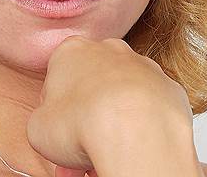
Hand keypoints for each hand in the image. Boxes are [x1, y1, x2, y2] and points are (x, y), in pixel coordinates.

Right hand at [26, 35, 194, 176]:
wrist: (134, 131)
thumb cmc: (83, 124)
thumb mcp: (37, 128)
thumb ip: (43, 119)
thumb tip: (52, 127)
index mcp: (72, 51)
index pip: (57, 79)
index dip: (55, 112)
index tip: (58, 133)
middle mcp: (110, 51)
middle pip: (92, 86)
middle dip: (86, 118)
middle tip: (81, 150)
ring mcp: (143, 66)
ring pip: (122, 97)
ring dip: (113, 124)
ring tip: (107, 155)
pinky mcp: (168, 87)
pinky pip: (150, 109)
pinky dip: (142, 127)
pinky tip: (132, 149)